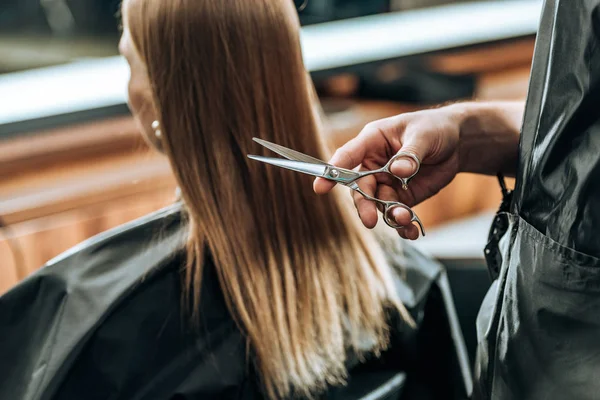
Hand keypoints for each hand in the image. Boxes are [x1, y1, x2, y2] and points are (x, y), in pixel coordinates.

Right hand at [314, 105, 462, 239]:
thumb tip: (397, 170)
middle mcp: (374, 165)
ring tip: (405, 220)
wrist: (456, 142)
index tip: (320, 187)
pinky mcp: (402, 198)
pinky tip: (412, 231)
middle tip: (370, 220)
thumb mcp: (423, 135)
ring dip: (390, 216)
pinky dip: (403, 226)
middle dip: (364, 205)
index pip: (347, 156)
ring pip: (378, 205)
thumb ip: (410, 154)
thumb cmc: (434, 129)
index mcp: (372, 141)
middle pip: (360, 188)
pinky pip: (396, 215)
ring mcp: (386, 183)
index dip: (333, 171)